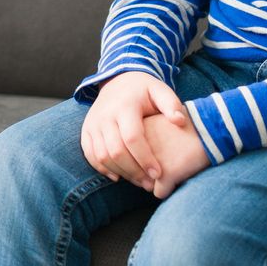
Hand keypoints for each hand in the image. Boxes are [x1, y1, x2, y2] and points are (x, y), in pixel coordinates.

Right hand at [82, 71, 192, 189]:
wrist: (117, 81)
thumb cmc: (144, 90)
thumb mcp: (160, 90)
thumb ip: (172, 104)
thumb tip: (179, 122)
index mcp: (124, 106)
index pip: (132, 138)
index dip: (145, 158)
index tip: (158, 174)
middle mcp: (105, 115)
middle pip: (116, 151)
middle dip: (134, 171)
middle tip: (149, 184)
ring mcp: (93, 124)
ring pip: (102, 156)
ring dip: (120, 173)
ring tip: (138, 182)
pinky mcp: (86, 131)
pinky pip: (90, 155)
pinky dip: (102, 169)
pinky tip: (118, 176)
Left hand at [137, 109, 209, 198]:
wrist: (209, 127)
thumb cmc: (186, 126)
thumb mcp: (158, 124)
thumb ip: (142, 139)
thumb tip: (132, 163)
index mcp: (135, 131)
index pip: (124, 156)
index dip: (136, 160)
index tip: (154, 153)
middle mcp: (138, 148)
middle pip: (131, 171)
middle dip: (141, 173)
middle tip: (162, 162)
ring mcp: (149, 162)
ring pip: (143, 183)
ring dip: (153, 182)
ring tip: (171, 167)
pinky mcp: (164, 174)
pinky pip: (159, 193)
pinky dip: (168, 189)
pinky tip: (178, 176)